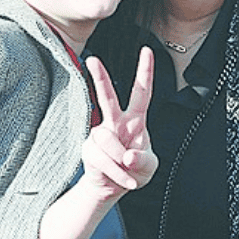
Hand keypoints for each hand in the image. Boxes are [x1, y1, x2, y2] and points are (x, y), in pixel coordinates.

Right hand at [80, 48, 157, 199]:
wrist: (114, 187)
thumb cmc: (135, 170)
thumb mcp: (150, 166)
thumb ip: (144, 159)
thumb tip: (128, 155)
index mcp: (135, 119)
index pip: (142, 92)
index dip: (145, 71)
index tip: (147, 50)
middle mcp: (115, 122)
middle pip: (107, 96)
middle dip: (100, 78)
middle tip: (92, 60)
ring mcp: (100, 134)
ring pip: (107, 139)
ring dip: (120, 160)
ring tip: (127, 170)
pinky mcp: (88, 148)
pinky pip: (102, 159)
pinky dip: (116, 172)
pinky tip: (123, 178)